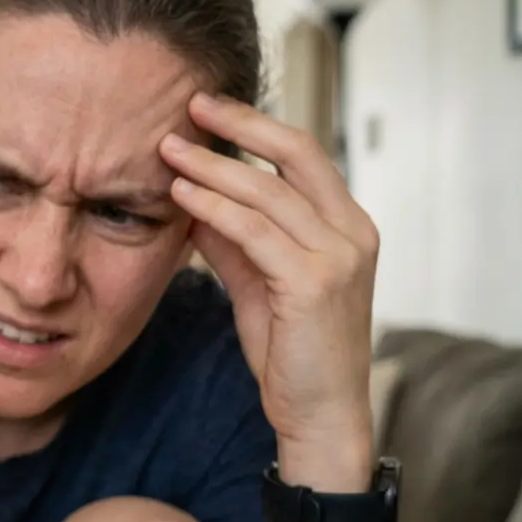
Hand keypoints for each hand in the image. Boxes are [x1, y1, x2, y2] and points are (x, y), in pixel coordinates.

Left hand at [160, 93, 377, 487]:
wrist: (320, 416)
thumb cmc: (292, 354)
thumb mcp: (258, 285)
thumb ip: (234, 242)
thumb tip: (194, 200)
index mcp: (347, 226)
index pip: (304, 155)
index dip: (256, 126)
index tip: (210, 110)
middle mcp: (353, 233)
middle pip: (295, 154)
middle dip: (240, 124)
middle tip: (190, 105)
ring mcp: (339, 256)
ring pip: (269, 192)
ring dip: (213, 166)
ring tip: (168, 149)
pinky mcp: (315, 283)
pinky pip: (256, 232)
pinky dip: (215, 208)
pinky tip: (183, 195)